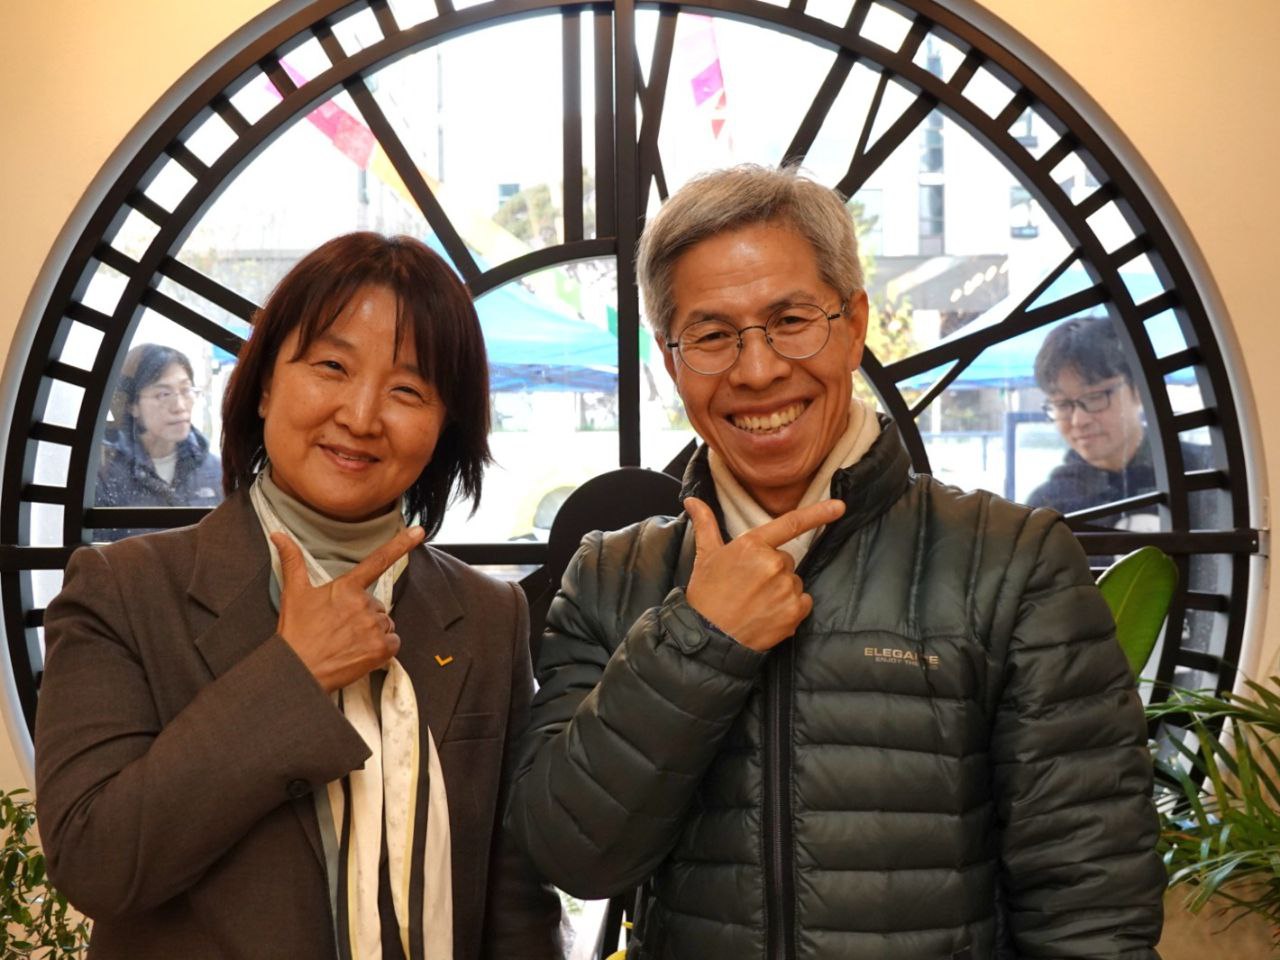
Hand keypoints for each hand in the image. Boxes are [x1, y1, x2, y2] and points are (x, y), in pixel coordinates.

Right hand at [271, 526, 425, 691]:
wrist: (298, 671)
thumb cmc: (296, 633)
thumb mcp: (294, 594)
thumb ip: (293, 561)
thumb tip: (278, 535)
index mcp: (347, 588)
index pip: (378, 561)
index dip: (400, 544)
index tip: (419, 531)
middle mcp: (364, 604)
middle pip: (377, 604)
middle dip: (364, 614)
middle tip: (340, 628)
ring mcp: (374, 627)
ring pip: (385, 623)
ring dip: (372, 631)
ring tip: (348, 641)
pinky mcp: (381, 649)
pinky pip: (393, 642)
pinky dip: (382, 648)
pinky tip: (361, 651)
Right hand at [684, 496, 844, 651]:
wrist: (709, 637)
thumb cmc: (706, 594)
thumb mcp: (704, 555)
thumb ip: (705, 524)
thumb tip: (691, 500)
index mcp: (752, 545)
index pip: (791, 524)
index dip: (819, 513)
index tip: (840, 507)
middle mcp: (773, 564)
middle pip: (787, 560)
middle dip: (773, 570)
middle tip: (750, 586)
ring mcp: (785, 588)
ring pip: (794, 582)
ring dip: (782, 590)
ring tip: (757, 602)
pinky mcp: (794, 612)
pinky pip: (804, 602)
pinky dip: (791, 608)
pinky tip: (769, 614)